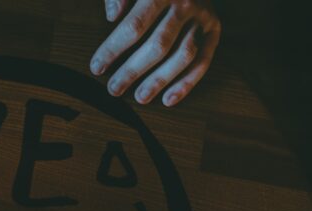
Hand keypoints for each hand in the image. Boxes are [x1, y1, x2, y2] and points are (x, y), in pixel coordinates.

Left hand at [91, 0, 220, 105]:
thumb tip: (112, 16)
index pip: (135, 26)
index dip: (113, 49)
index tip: (97, 67)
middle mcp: (185, 3)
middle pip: (158, 45)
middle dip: (133, 71)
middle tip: (114, 89)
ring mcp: (202, 17)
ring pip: (182, 56)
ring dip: (159, 80)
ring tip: (140, 97)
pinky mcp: (214, 28)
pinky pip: (203, 61)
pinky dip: (187, 83)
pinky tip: (168, 99)